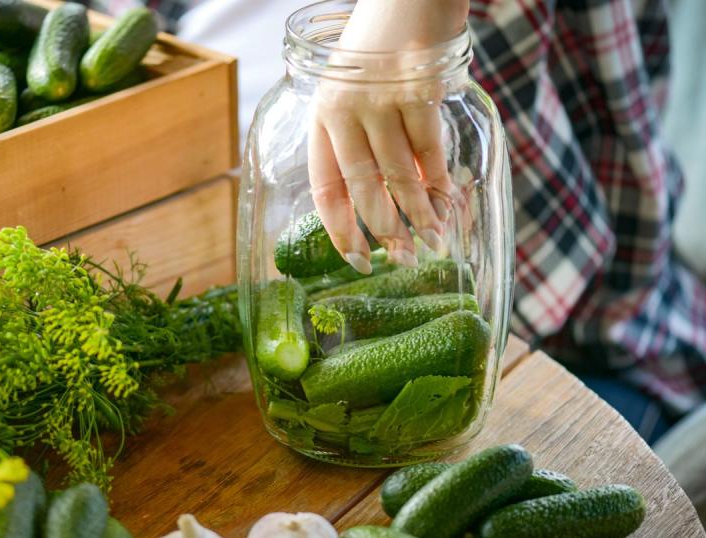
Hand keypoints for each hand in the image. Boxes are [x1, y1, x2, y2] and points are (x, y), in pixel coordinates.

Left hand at [308, 0, 468, 272]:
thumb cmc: (382, 43)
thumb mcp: (354, 87)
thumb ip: (364, 135)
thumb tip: (392, 194)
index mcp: (323, 114)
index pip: (325, 185)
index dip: (339, 227)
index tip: (354, 257)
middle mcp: (344, 111)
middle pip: (362, 188)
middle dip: (384, 231)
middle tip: (402, 259)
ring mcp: (379, 101)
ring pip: (399, 175)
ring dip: (418, 214)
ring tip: (431, 241)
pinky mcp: (415, 90)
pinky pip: (430, 150)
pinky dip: (441, 182)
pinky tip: (448, 203)